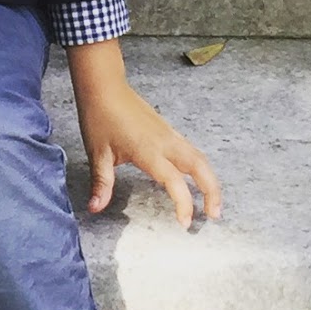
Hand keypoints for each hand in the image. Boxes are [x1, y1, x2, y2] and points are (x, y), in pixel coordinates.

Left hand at [77, 79, 221, 227]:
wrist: (104, 86)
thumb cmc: (99, 117)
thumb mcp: (97, 153)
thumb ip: (101, 183)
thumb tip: (95, 207)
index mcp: (148, 150)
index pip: (173, 180)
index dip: (183, 203)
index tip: (185, 223)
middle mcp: (165, 142)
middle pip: (200, 167)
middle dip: (212, 192)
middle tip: (214, 216)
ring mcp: (169, 134)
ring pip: (200, 158)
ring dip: (209, 180)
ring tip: (211, 203)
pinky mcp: (168, 130)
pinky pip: (192, 150)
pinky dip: (200, 167)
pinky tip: (196, 179)